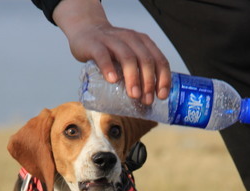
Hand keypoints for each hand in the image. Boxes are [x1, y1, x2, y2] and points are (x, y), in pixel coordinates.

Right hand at [53, 0, 170, 104]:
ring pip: (127, 57)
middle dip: (148, 82)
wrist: (85, 31)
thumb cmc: (110, 49)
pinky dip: (108, 68)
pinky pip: (103, 55)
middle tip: (146, 100)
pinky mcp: (95, 44)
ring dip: (133, 78)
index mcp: (143, 42)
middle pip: (145, 60)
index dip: (163, 79)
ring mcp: (112, 40)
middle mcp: (130, 39)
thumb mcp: (130, 55)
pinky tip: (112, 80)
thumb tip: (148, 98)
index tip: (161, 96)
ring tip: (134, 95)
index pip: (159, 60)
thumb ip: (139, 70)